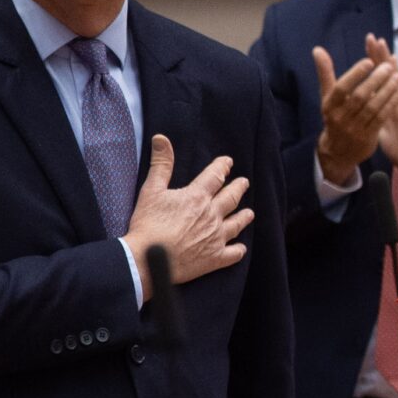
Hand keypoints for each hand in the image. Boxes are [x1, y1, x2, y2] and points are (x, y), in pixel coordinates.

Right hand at [122, 133, 252, 289]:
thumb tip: (161, 138)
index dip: (223, 167)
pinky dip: (238, 250)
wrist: (148, 258)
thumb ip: (161, 164)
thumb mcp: (151, 190)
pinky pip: (233, 253)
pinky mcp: (214, 258)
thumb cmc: (148, 224)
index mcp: (197, 197)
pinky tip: (240, 248)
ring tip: (249, 212)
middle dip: (238, 188)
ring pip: (237, 224)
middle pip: (231, 198)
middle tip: (244, 182)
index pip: (216, 176)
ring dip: (244, 217)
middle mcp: (212, 215)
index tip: (228, 162)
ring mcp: (216, 237)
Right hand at [312, 36, 397, 187]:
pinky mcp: (368, 137)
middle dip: (375, 80)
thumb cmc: (334, 116)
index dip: (355, 74)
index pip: (340, 88)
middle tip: (387, 67)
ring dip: (387, 91)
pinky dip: (391, 103)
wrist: (337, 151)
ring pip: (373, 107)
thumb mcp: (327, 97)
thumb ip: (325, 73)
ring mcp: (354, 129)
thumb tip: (317, 49)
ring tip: (397, 77)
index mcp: (329, 106)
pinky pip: (382, 117)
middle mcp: (340, 118)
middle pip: (359, 97)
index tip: (369, 61)